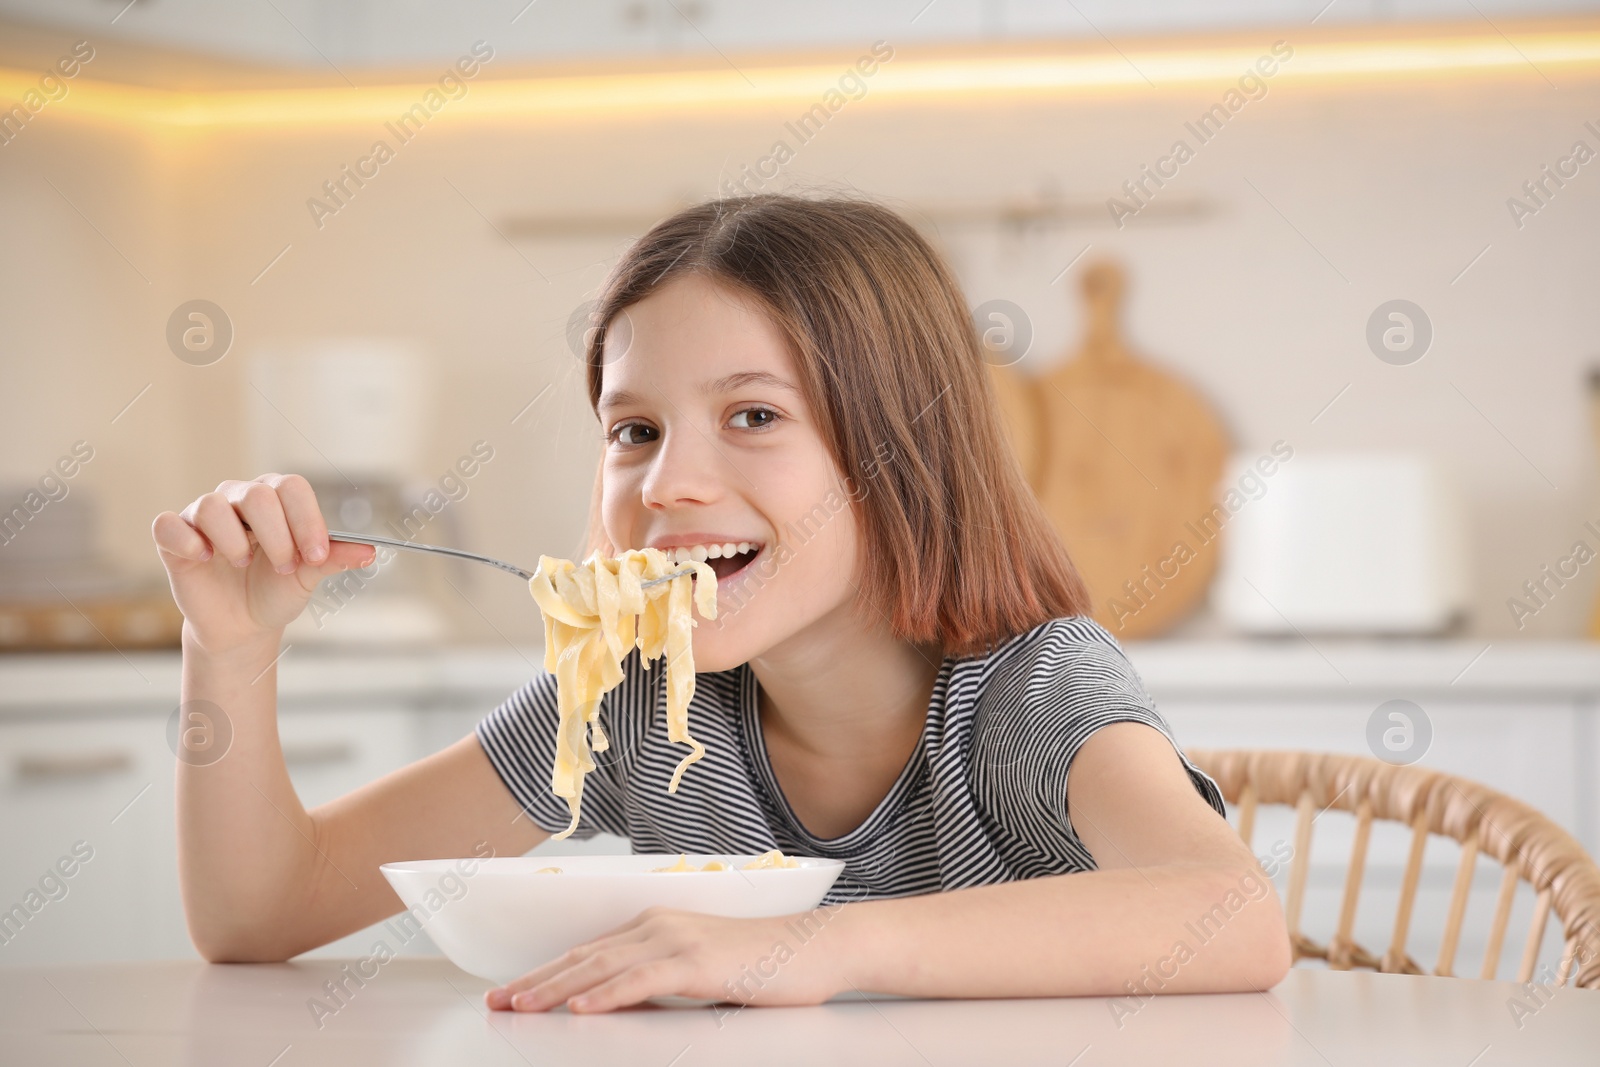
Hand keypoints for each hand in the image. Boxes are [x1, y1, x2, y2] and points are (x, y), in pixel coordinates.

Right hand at [151, 474, 376, 654]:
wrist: (242, 625)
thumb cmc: (275, 591)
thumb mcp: (308, 577)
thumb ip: (334, 559)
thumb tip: (370, 551)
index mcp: (276, 498)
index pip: (292, 488)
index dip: (307, 521)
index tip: (316, 556)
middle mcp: (238, 497)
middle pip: (258, 496)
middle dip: (278, 537)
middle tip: (285, 567)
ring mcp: (203, 516)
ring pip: (213, 506)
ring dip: (235, 542)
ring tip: (244, 565)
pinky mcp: (173, 539)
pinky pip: (169, 525)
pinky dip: (188, 542)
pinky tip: (205, 559)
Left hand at [484, 907, 848, 1013]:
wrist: (814, 948)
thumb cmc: (763, 965)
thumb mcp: (699, 974)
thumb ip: (658, 983)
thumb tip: (619, 1006)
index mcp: (655, 926)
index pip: (588, 953)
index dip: (546, 974)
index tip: (511, 994)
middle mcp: (658, 925)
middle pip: (584, 957)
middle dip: (536, 981)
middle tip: (497, 1004)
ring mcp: (677, 940)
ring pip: (602, 966)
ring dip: (557, 988)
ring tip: (521, 1007)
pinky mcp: (697, 961)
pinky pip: (641, 979)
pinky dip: (607, 994)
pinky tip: (580, 1008)